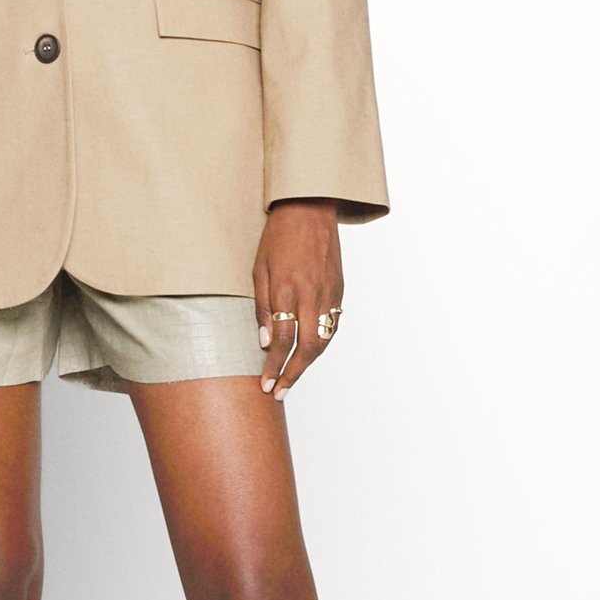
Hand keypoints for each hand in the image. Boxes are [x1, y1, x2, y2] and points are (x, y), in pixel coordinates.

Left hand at [252, 199, 344, 396]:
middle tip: (280, 392)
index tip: (266, 385)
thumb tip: (262, 341)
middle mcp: (311, 294)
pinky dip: (321, 343)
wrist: (310, 207)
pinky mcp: (340, 289)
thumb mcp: (259, 269)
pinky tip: (309, 352)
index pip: (282, 340)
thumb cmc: (278, 236)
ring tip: (292, 376)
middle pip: (307, 347)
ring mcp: (329, 293)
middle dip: (293, 374)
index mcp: (287, 289)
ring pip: (324, 339)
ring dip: (309, 362)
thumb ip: (261, 307)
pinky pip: (332, 324)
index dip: (274, 366)